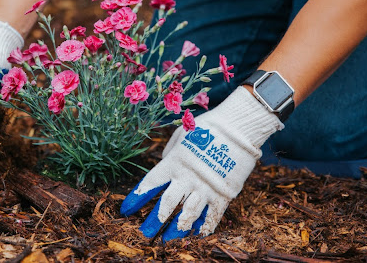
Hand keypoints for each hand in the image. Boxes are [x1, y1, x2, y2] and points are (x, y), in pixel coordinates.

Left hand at [120, 87, 283, 240]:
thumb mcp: (183, 135)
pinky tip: (198, 234)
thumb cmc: (208, 128)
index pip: (151, 183)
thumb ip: (171, 152)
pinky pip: (212, 216)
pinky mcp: (223, 194)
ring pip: (188, 214)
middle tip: (146, 232)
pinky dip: (205, 227)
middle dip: (156, 219)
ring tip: (169, 238)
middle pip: (167, 204)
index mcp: (174, 162)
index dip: (138, 197)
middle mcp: (187, 178)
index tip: (127, 209)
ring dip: (177, 228)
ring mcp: (206, 188)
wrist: (239, 129)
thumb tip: (165, 163)